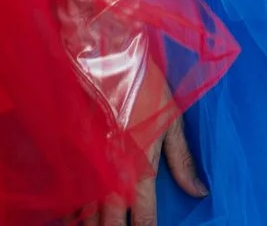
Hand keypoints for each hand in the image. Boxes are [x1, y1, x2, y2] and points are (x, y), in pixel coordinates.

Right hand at [72, 97, 201, 224]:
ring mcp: (87, 171)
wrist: (105, 58)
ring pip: (84, 218)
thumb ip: (182, 161)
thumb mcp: (171, 120)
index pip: (144, 221)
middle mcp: (111, 179)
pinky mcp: (70, 158)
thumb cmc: (143, 86)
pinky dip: (70, 213)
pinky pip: (67, 198)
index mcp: (140, 172)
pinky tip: (74, 220)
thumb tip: (200, 192)